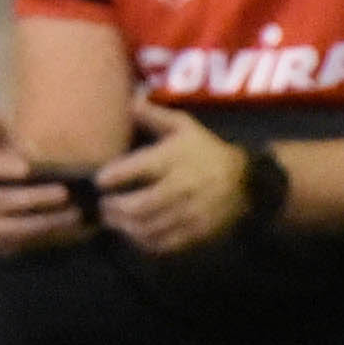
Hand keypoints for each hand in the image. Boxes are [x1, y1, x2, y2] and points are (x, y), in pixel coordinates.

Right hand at [0, 106, 85, 253]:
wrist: (16, 201)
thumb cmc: (12, 165)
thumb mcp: (5, 146)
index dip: (0, 167)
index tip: (27, 167)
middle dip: (34, 198)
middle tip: (65, 192)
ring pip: (10, 226)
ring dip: (44, 220)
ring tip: (74, 212)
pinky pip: (16, 244)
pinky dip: (43, 235)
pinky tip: (67, 225)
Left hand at [96, 103, 255, 256]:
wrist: (244, 180)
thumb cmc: (205, 150)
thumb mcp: (183, 126)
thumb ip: (154, 115)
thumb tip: (130, 100)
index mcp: (174, 159)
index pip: (138, 168)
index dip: (114, 176)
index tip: (99, 180)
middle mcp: (181, 187)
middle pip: (139, 206)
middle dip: (114, 208)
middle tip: (102, 205)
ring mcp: (189, 213)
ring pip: (148, 228)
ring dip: (124, 227)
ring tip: (113, 220)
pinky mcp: (196, 233)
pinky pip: (164, 244)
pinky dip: (143, 242)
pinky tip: (134, 234)